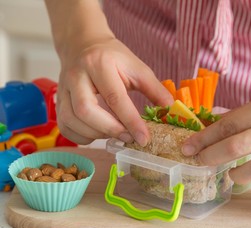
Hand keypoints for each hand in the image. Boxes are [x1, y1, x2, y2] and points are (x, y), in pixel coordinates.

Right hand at [56, 36, 172, 144]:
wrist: (83, 45)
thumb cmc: (113, 58)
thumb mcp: (137, 68)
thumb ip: (155, 89)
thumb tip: (171, 110)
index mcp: (99, 64)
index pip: (115, 97)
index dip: (131, 121)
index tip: (144, 138)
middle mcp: (77, 76)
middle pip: (86, 110)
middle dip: (110, 129)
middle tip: (128, 137)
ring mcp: (63, 89)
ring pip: (72, 120)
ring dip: (96, 134)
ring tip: (116, 133)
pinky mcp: (58, 101)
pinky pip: (65, 127)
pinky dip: (82, 137)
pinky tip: (98, 134)